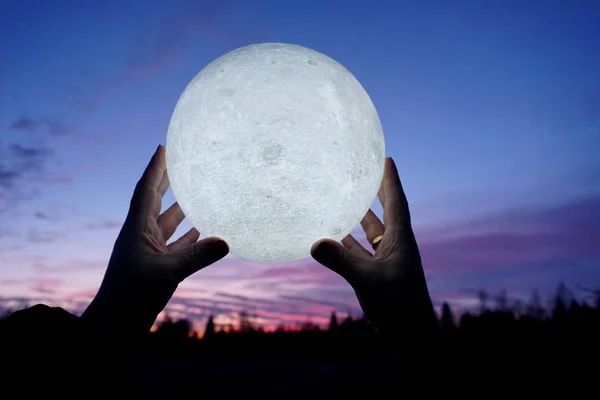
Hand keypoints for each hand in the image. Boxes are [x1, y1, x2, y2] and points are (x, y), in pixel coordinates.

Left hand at [82, 145, 228, 333]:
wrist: (116, 326)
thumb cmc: (131, 297)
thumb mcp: (166, 274)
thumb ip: (196, 257)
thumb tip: (226, 241)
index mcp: (137, 229)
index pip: (147, 190)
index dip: (155, 168)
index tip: (164, 147)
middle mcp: (142, 235)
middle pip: (157, 200)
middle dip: (168, 179)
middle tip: (181, 161)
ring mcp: (150, 250)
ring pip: (169, 222)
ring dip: (183, 207)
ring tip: (200, 191)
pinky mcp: (159, 266)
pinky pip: (178, 244)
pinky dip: (191, 235)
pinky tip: (205, 229)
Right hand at [311, 158, 437, 338]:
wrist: (410, 337)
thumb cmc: (399, 307)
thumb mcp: (368, 280)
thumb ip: (341, 261)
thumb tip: (314, 242)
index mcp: (400, 241)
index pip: (396, 202)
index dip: (390, 180)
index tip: (386, 158)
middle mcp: (393, 247)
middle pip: (382, 212)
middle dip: (374, 193)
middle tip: (362, 173)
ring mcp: (384, 262)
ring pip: (367, 233)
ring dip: (356, 218)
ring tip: (341, 199)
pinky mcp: (374, 276)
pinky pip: (357, 253)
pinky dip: (344, 244)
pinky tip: (330, 237)